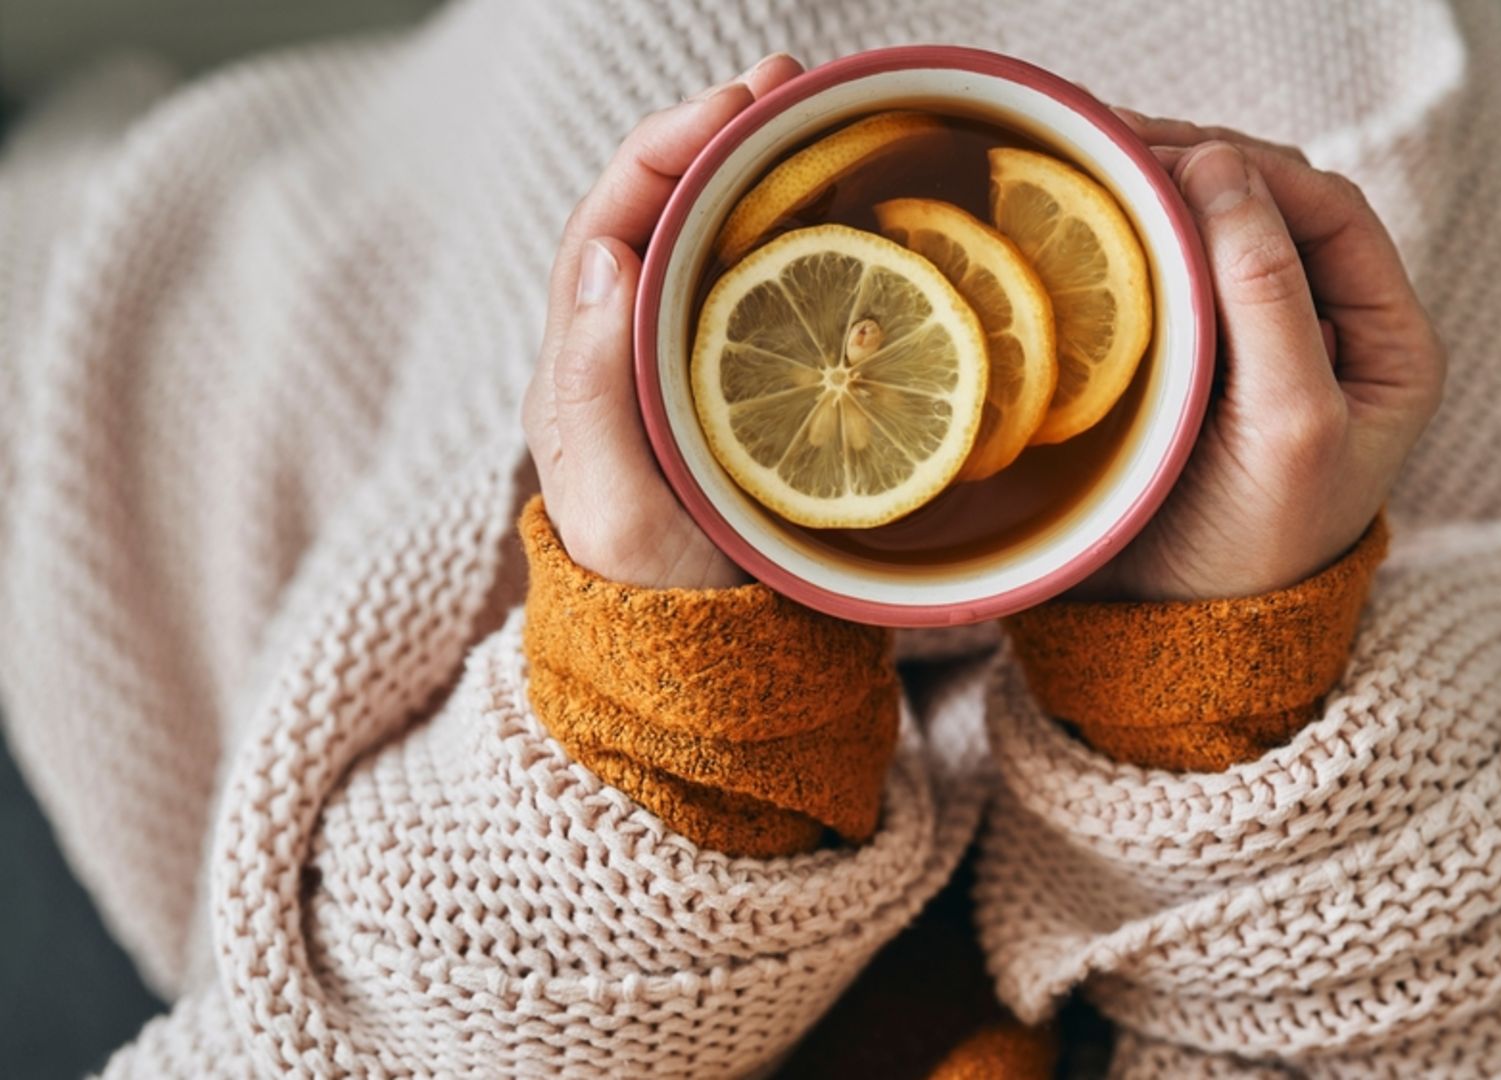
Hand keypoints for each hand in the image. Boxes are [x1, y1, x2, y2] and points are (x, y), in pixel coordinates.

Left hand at [521, 54, 804, 587]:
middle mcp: (631, 346)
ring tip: (821, 113)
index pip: (613, 221)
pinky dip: (804, 231)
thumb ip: (594, 393)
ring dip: (764, 169)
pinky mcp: (752, 386)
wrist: (715, 671)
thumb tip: (603, 254)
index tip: (734, 107)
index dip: (668, 149)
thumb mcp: (619, 509)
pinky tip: (852, 206)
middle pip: (665, 210)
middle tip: (792, 83)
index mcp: (584, 363)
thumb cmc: (660, 600)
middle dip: (721, 134)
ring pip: (717, 240)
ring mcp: (693, 363)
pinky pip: (768, 288)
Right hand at [1083, 111, 1446, 601]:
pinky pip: (1170, 278)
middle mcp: (1331, 331)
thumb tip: (1222, 169)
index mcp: (1388, 343)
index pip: (1330, 214)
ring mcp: (1257, 346)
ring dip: (1159, 196)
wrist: (1177, 641)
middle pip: (1271, 209)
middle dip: (1199, 166)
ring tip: (1089, 169)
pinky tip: (1085, 225)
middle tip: (1110, 145)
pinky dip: (1133, 243)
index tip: (1172, 157)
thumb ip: (1269, 300)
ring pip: (1216, 235)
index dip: (1258, 170)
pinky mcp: (1194, 365)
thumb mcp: (1288, 426)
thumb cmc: (1254, 551)